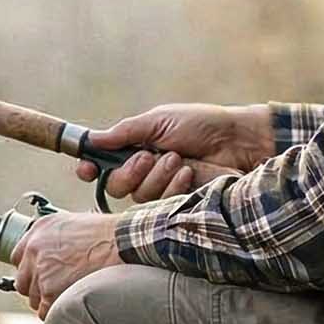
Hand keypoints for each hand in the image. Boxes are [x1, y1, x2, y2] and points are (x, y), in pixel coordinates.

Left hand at [12, 208, 120, 318]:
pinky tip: (74, 304)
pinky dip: (58, 312)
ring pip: (34, 299)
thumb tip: (56, 258)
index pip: (19, 257)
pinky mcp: (48, 290)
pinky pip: (45, 312)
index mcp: (40, 229)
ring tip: (73, 296)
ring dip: (49, 302)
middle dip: (38, 289)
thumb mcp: (77, 226)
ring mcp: (40, 270)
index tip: (42, 277)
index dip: (31, 271)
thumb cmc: (110, 236)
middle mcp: (34, 248)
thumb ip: (58, 241)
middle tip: (59, 291)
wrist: (123, 245)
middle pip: (23, 281)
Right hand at [75, 102, 276, 202]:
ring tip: (178, 159)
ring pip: (138, 196)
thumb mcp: (159, 120)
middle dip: (128, 172)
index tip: (87, 168)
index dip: (89, 168)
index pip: (102, 163)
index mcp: (135, 146)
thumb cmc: (201, 125)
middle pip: (114, 186)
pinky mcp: (178, 203)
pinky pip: (161, 203)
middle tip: (148, 156)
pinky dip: (173, 187)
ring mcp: (161, 188)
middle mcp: (144, 170)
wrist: (237, 142)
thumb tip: (93, 139)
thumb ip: (126, 131)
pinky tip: (189, 173)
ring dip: (156, 176)